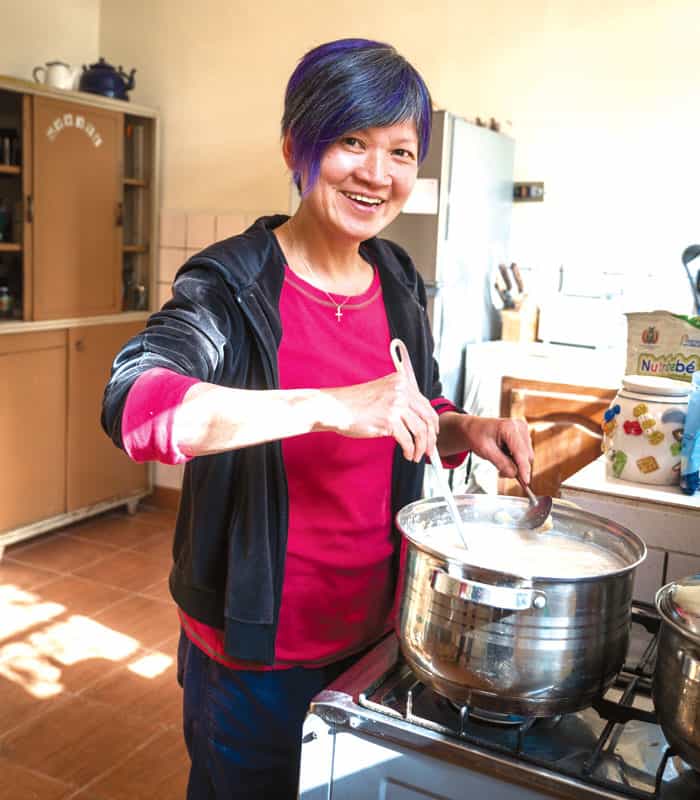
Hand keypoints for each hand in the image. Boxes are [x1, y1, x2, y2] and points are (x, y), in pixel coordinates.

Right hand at [316, 373, 438, 462]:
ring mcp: (396, 405)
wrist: (335, 407)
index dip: (432, 422)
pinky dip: (410, 450)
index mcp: (401, 381)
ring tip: (417, 455)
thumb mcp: (381, 393)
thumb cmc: (354, 403)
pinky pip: (408, 440)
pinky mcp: (389, 421)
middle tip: (430, 450)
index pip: (426, 404)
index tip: (433, 434)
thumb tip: (416, 420)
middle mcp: (401, 391)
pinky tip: (407, 454)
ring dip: (421, 447)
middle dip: (432, 438)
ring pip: (420, 431)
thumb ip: (399, 400)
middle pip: (427, 418)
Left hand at [460, 415, 533, 482]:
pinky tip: (504, 457)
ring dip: (515, 464)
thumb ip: (501, 463)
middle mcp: (519, 426)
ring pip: (526, 456)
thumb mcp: (485, 451)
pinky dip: (516, 459)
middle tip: (501, 473)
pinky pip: (524, 453)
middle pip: (526, 455)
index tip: (525, 482)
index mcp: (509, 427)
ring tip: (499, 461)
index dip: (524, 469)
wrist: (473, 428)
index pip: (520, 452)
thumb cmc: (476, 435)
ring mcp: (523, 429)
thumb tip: (514, 474)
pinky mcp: (523, 434)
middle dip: (516, 467)